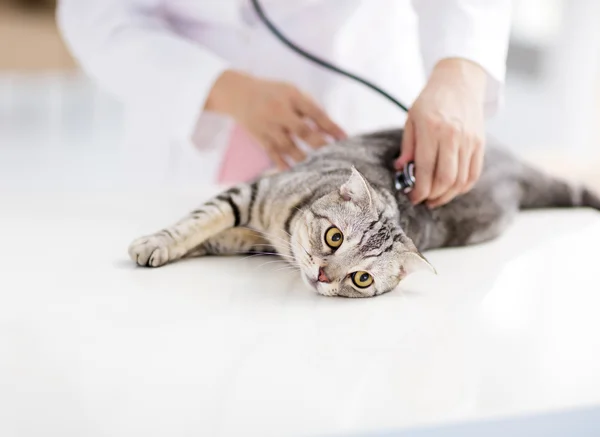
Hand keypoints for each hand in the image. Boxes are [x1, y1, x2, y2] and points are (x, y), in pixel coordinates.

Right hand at [205, 69, 346, 169]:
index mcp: (291, 96)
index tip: (344, 138)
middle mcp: (279, 111)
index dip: (330, 126)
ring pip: (288, 146)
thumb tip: (329, 129)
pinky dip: (283, 165)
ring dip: (304, 158)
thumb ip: (309, 108)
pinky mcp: (260, 137)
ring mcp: (268, 126)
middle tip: (333, 156)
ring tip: (317, 168)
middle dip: (319, 144)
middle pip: (302, 131)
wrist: (238, 94)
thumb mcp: (291, 92)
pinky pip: (273, 154)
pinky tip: (295, 174)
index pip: (315, 113)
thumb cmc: (273, 93)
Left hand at [395, 58, 486, 207]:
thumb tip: (401, 170)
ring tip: (435, 198)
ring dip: (447, 195)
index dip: (418, 189)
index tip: (412, 197)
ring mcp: (470, 140)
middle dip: (432, 196)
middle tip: (423, 200)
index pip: (425, 169)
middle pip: (445, 179)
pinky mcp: (480, 143)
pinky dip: (463, 187)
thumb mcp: (411, 118)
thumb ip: (408, 146)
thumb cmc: (431, 100)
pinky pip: (474, 174)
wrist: (459, 82)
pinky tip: (452, 190)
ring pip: (460, 180)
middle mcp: (453, 136)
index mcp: (432, 129)